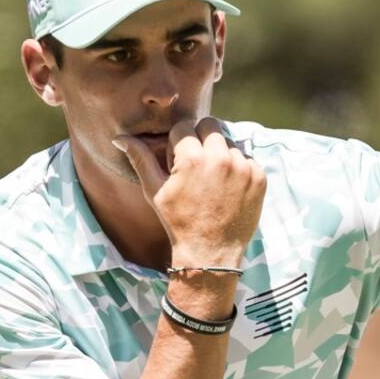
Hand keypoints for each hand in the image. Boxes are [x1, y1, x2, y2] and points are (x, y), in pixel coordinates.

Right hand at [113, 118, 265, 264]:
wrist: (210, 253)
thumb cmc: (178, 222)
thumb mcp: (155, 190)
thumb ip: (140, 159)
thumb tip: (120, 138)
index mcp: (192, 158)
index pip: (184, 127)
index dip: (179, 143)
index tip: (179, 160)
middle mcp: (220, 158)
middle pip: (211, 126)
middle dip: (201, 139)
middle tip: (197, 163)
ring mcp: (243, 168)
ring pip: (230, 142)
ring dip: (221, 154)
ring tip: (213, 180)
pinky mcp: (259, 178)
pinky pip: (248, 159)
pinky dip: (238, 168)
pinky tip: (228, 188)